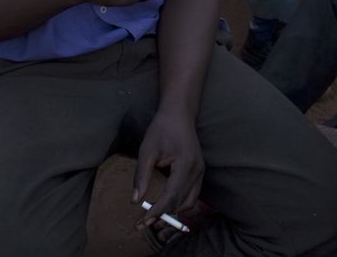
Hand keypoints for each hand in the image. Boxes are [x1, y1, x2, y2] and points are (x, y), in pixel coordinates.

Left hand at [133, 111, 204, 227]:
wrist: (179, 113)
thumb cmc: (161, 129)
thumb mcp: (146, 150)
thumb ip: (141, 176)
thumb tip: (135, 201)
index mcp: (185, 164)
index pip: (171, 196)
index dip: (156, 211)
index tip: (141, 222)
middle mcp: (197, 170)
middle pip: (180, 202)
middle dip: (161, 215)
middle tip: (142, 223)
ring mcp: (201, 171)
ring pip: (189, 202)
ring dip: (172, 211)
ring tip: (152, 215)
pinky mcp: (200, 171)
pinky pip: (192, 194)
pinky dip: (180, 203)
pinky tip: (166, 205)